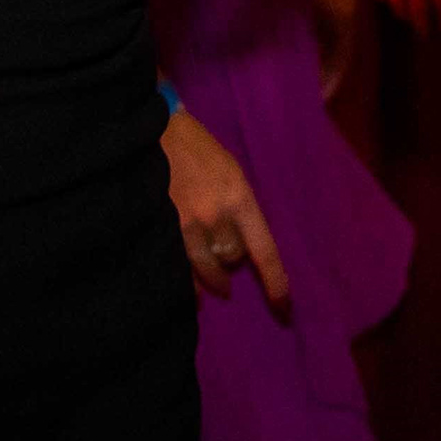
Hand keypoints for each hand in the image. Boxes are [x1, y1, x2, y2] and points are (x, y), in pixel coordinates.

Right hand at [162, 108, 288, 308]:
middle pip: (233, 258)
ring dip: (210, 274)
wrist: (156, 131)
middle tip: (225, 257)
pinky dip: (187, 280)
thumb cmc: (197, 150)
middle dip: (231, 260)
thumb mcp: (230, 172)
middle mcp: (217, 214)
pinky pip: (181, 267)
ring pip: (207, 267)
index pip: (265, 250)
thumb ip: (238, 208)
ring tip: (212, 282)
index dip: (276, 284)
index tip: (284, 309)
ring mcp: (187, 223)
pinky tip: (187, 286)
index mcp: (240, 197)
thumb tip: (240, 247)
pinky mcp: (163, 227)